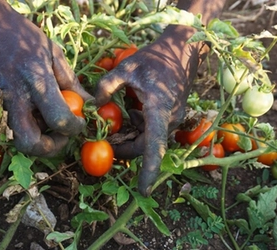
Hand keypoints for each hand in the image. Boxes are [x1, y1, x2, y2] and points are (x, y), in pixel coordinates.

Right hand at [0, 0, 91, 156]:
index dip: (75, 127)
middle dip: (52, 147)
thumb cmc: (23, 36)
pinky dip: (26, 128)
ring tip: (49, 121)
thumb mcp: (54, 53)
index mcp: (35, 81)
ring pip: (18, 140)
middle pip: (31, 144)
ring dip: (38, 140)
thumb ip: (71, 83)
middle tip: (62, 134)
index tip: (81, 121)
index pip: (59, 119)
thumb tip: (89, 104)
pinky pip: (11, 129)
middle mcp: (14, 98)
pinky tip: (34, 113)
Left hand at [95, 27, 209, 196]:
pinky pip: (152, 131)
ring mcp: (172, 119)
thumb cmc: (155, 58)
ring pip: (149, 140)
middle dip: (126, 149)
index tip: (143, 190)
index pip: (154, 145)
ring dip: (132, 138)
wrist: (181, 52)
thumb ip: (108, 85)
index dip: (149, 170)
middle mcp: (168, 119)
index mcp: (159, 109)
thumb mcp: (127, 67)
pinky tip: (133, 111)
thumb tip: (94, 105)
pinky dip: (139, 128)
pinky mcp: (171, 117)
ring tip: (115, 125)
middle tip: (105, 142)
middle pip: (146, 147)